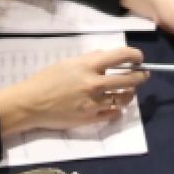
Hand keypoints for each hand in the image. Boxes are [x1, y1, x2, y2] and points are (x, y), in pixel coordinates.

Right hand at [0, 47, 148, 134]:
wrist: (31, 104)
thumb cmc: (46, 80)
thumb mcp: (67, 63)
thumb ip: (89, 60)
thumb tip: (106, 58)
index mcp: (88, 66)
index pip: (121, 56)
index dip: (134, 55)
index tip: (139, 58)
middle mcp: (94, 83)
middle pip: (129, 79)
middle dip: (140, 76)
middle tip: (142, 75)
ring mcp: (94, 103)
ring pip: (124, 98)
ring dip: (129, 93)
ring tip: (129, 91)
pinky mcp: (91, 118)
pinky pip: (113, 113)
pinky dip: (117, 109)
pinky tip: (114, 105)